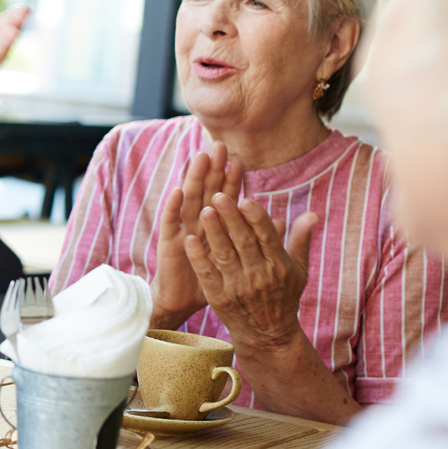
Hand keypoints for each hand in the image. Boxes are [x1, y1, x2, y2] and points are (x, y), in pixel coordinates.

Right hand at [150, 144, 242, 327]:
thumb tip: (279, 219)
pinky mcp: (169, 243)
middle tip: (219, 147)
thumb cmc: (213, 279)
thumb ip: (256, 237)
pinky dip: (173, 207)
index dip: (232, 181)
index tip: (240, 161)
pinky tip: (178, 191)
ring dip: (194, 179)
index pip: (226, 198)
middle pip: (207, 192)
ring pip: (189, 200)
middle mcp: (198, 223)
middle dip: (213, 170)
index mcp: (215, 225)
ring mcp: (182, 231)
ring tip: (200, 158)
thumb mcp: (238, 258)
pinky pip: (171, 223)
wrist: (184, 301)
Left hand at [185, 193, 316, 349]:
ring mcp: (238, 287)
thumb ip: (300, 240)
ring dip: (214, 232)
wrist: (268, 334)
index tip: (246, 199)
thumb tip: (312, 214)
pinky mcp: (219, 297)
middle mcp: (259, 275)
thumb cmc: (284, 295)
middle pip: (243, 242)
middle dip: (231, 218)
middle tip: (218, 196)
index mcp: (278, 265)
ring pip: (224, 254)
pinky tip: (189, 240)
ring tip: (204, 210)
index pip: (267, 237)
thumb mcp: (298, 270)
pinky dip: (198, 258)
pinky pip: (207, 274)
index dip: (256, 218)